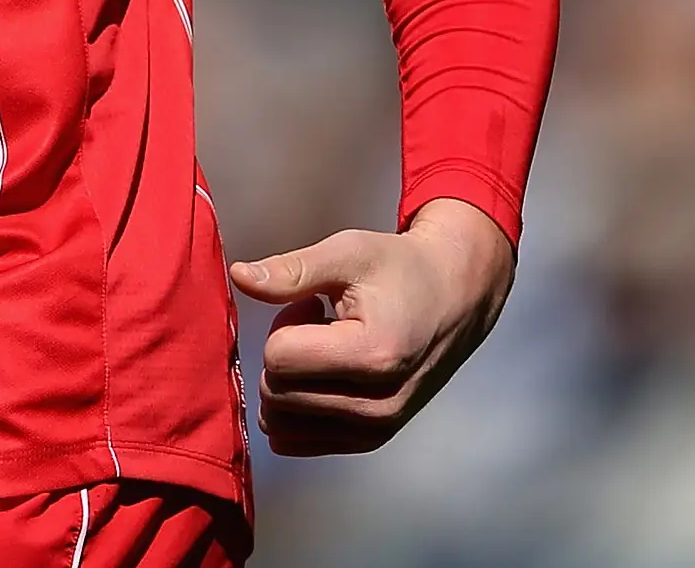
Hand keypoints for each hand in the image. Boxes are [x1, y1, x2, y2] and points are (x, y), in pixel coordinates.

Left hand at [228, 197, 515, 455]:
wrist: (456, 297)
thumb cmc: (400, 269)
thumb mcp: (347, 253)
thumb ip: (291, 270)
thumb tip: (238, 276)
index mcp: (374, 355)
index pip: (279, 357)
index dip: (285, 323)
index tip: (314, 305)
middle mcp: (378, 404)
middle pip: (276, 392)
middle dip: (284, 352)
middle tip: (319, 324)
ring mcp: (377, 428)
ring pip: (281, 422)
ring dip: (291, 382)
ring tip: (327, 349)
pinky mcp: (372, 440)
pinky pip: (298, 441)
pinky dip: (297, 407)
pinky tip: (328, 375)